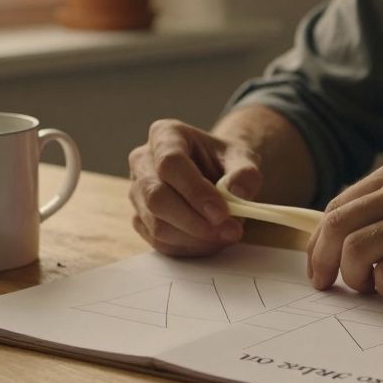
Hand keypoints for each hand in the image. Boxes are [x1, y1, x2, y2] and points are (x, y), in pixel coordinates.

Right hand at [128, 119, 262, 256]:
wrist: (216, 172)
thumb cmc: (225, 161)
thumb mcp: (243, 158)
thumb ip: (245, 173)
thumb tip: (235, 193)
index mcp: (165, 135)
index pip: (170, 163)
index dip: (195, 191)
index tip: (222, 212)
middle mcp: (142, 161)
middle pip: (156, 197)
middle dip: (194, 221)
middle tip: (230, 231)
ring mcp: (137, 192)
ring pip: (157, 225)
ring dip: (195, 238)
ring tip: (226, 235)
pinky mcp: (140, 219)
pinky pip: (159, 242)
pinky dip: (189, 247)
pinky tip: (211, 240)